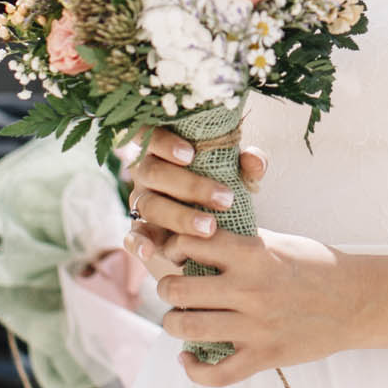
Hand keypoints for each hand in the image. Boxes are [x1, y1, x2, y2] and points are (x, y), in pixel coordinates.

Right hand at [122, 127, 267, 282]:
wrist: (216, 219)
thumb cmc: (222, 183)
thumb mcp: (237, 171)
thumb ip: (248, 163)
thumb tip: (254, 161)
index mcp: (163, 149)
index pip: (153, 136)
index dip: (165, 143)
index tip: (191, 155)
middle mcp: (146, 173)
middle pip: (154, 173)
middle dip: (190, 186)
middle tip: (225, 200)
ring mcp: (141, 202)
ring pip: (149, 205)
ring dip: (179, 217)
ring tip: (210, 228)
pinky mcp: (141, 231)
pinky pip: (132, 237)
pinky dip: (138, 244)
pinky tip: (150, 252)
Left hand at [148, 223, 363, 386]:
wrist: (358, 300)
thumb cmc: (316, 265)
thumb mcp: (278, 242)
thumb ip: (239, 241)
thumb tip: (198, 235)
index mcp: (253, 253)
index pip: (189, 243)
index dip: (174, 247)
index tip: (178, 254)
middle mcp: (250, 289)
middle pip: (178, 289)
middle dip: (166, 289)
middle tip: (172, 289)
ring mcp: (256, 326)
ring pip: (188, 329)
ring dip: (173, 324)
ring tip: (179, 320)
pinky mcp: (265, 356)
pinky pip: (216, 374)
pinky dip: (193, 369)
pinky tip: (189, 358)